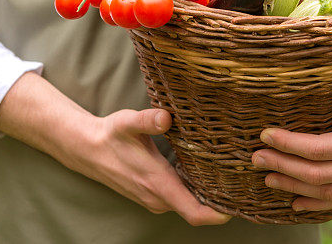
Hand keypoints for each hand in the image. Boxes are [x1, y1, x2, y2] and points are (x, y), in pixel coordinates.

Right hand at [74, 108, 230, 224]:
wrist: (87, 149)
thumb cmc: (110, 136)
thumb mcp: (128, 122)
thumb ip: (148, 120)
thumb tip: (166, 117)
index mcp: (158, 183)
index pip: (195, 213)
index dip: (219, 214)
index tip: (239, 203)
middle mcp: (158, 197)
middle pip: (197, 210)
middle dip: (220, 201)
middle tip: (243, 181)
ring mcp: (154, 198)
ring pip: (189, 205)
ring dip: (207, 195)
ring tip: (228, 174)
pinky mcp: (152, 194)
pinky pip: (179, 199)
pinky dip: (194, 191)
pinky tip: (204, 172)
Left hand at [251, 64, 331, 211]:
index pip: (318, 150)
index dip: (289, 144)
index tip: (265, 134)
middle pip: (316, 176)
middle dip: (282, 167)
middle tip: (254, 157)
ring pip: (327, 194)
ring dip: (294, 188)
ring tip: (267, 179)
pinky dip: (318, 205)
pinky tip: (298, 204)